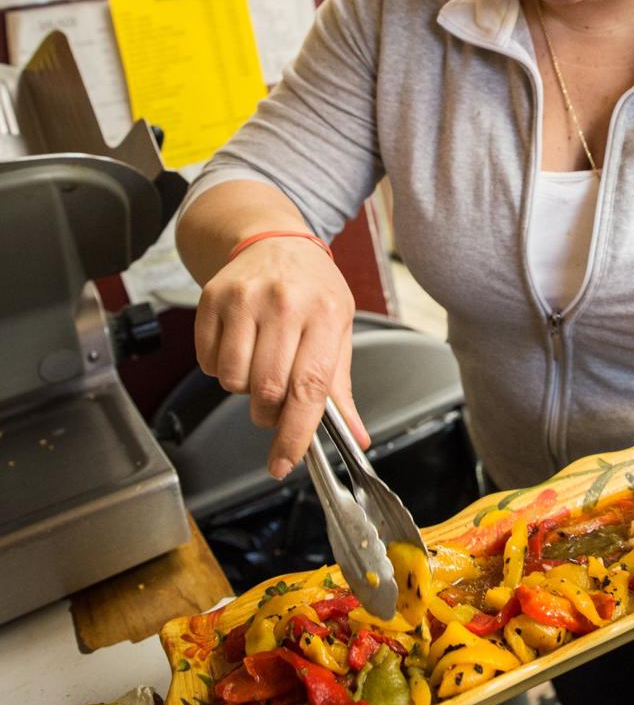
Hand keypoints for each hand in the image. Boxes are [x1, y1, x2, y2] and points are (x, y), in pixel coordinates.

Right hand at [193, 237, 365, 478]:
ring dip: (244, 391)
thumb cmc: (313, 288)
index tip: (284, 462)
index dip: (295, 433)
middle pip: (268, 389)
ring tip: (259, 366)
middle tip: (276, 404)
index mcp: (326, 313)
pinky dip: (221, 370)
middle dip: (269, 414)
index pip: (309, 387)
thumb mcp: (339, 327)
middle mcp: (285, 302)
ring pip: (233, 380)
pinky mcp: (212, 298)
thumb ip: (341, 387)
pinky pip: (208, 363)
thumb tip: (355, 437)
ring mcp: (245, 298)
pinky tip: (240, 348)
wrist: (275, 242)